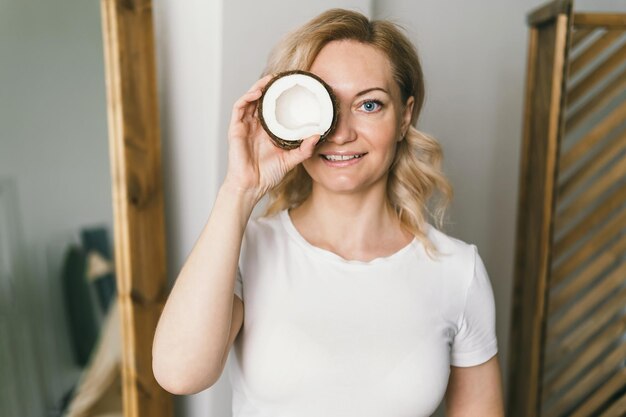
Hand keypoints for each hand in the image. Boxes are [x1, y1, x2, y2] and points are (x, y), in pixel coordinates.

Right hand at [223, 74, 319, 201]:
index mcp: (268, 131)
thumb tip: (317, 135)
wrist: (252, 186)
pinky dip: (247, 97)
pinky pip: (239, 108)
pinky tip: (257, 92)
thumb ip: (304, 149)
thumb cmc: (268, 175)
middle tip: (281, 77)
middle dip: (269, 86)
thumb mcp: (291, 159)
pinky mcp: (236, 130)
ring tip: (270, 79)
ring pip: (249, 100)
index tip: (291, 86)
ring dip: (258, 87)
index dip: (279, 95)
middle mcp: (256, 126)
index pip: (273, 107)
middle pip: (261, 100)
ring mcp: (245, 127)